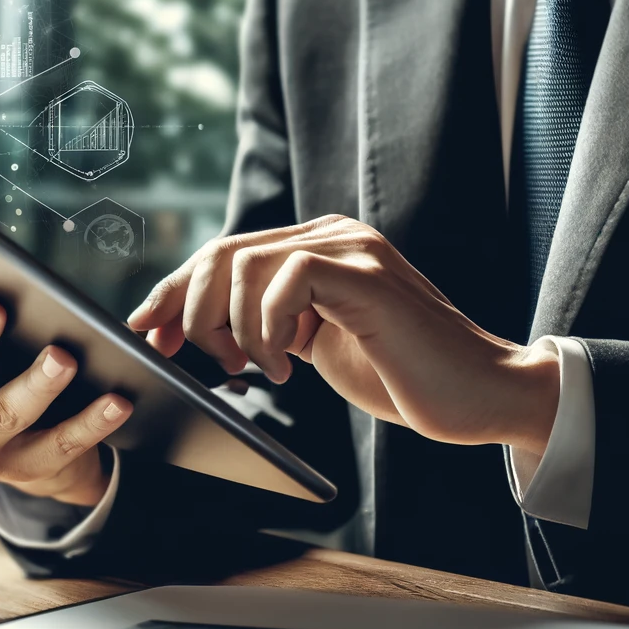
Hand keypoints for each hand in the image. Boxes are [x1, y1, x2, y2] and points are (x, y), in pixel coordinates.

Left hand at [126, 216, 558, 453]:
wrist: (479, 394)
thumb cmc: (404, 376)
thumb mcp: (318, 345)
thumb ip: (272, 323)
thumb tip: (196, 331)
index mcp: (321, 247)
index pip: (227, 252)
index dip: (176, 290)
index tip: (148, 330)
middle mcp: (335, 234)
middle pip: (224, 250)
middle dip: (186, 308)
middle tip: (191, 359)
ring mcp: (353, 249)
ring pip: (245, 263)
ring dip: (232, 328)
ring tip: (259, 370)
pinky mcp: (366, 276)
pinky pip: (285, 279)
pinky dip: (267, 329)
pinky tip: (286, 367)